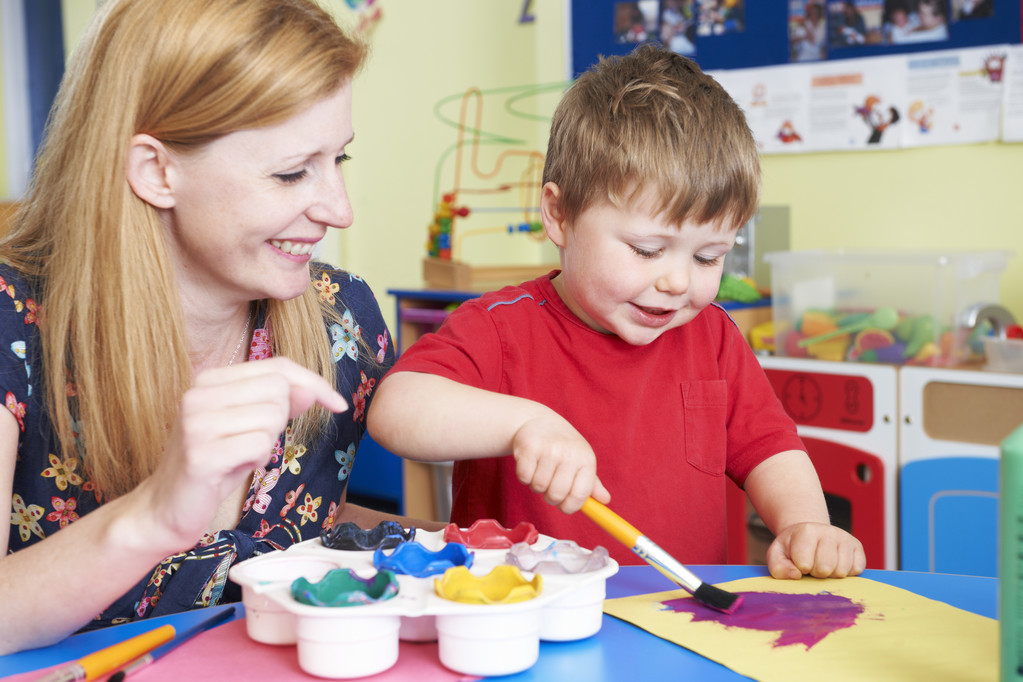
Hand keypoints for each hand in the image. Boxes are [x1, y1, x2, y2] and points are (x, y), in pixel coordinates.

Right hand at [142, 357, 346, 546]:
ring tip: (239, 456)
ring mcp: (196, 422)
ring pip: (272, 417)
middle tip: (254, 443)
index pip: (278, 366)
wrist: (164, 509)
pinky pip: (259, 445)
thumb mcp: (249, 427)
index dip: (314, 383)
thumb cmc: (212, 466)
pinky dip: (257, 460)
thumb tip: (310, 388)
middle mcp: (198, 393)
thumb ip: (279, 404)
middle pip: (279, 390)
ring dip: (267, 443)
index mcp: (210, 380)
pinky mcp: (200, 454)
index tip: (338, 404)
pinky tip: (233, 469)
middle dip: (282, 421)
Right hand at [511, 413, 609, 513]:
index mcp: (586, 459)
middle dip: (550, 497)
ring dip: (536, 485)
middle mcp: (569, 453)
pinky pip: (524, 477)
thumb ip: (591, 483)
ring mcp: (549, 449)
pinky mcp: (529, 447)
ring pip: (538, 487)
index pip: (580, 495)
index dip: (569, 506)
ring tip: (540, 471)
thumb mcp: (581, 461)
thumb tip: (605, 500)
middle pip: (556, 494)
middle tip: (549, 485)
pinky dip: (524, 476)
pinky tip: (530, 465)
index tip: (564, 505)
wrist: (540, 421)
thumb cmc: (564, 447)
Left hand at [765, 522, 865, 579]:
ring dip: (831, 574)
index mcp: (806, 531)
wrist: (809, 534)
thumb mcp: (777, 554)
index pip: (805, 564)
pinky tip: (835, 563)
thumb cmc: (791, 548)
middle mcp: (828, 531)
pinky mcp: (857, 546)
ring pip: (841, 571)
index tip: (798, 562)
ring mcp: (845, 538)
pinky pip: (856, 570)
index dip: (800, 568)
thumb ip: (778, 567)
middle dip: (816, 572)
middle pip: (825, 569)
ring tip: (822, 563)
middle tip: (812, 564)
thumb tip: (797, 575)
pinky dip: (845, 573)